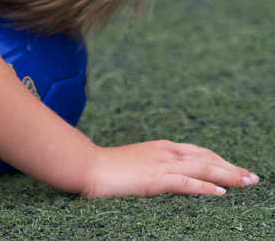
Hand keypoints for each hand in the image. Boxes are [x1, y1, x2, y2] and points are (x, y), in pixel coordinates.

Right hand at [84, 140, 258, 197]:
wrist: (88, 166)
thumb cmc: (109, 167)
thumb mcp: (140, 163)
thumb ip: (160, 167)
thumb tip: (179, 178)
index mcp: (162, 147)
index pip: (201, 152)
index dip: (222, 160)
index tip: (237, 169)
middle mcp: (166, 152)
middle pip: (208, 158)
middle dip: (232, 167)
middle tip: (252, 177)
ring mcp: (162, 165)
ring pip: (204, 167)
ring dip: (228, 175)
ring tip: (246, 182)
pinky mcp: (155, 179)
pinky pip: (187, 182)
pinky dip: (206, 186)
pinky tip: (220, 192)